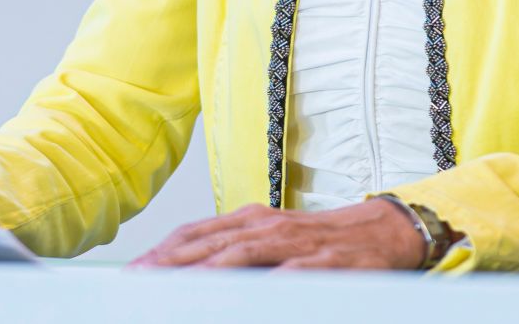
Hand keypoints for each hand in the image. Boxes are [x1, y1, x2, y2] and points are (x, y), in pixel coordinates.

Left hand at [127, 201, 425, 269]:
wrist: (383, 230)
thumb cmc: (322, 239)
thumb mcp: (273, 238)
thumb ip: (236, 251)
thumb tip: (194, 270)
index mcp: (252, 220)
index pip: (197, 233)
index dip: (164, 251)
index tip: (136, 272)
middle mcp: (268, 226)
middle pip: (209, 244)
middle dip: (171, 263)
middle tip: (140, 283)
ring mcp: (295, 243)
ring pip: (241, 255)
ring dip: (205, 271)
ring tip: (176, 288)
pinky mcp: (323, 262)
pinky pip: (290, 276)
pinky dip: (267, 285)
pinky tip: (246, 298)